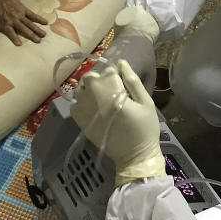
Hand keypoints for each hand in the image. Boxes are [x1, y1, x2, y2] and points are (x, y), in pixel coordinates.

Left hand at [0, 0, 47, 44]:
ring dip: (37, 29)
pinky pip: (33, 15)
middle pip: (24, 29)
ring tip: (44, 35)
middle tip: (38, 41)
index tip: (19, 45)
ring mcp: (20, 15)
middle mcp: (14, 20)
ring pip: (30, 23)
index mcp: (5, 24)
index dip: (15, 39)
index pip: (11, 33)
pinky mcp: (24, 9)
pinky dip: (39, 19)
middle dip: (31, 35)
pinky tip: (46, 22)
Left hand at [71, 60, 164, 184]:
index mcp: (113, 90)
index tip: (124, 84)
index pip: (110, 70)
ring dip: (90, 89)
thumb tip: (121, 63)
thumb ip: (133, 81)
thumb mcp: (146, 102)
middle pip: (91, 77)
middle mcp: (94, 96)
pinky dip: (81, 102)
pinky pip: (74, 104)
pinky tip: (93, 109)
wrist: (134, 156)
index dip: (117, 74)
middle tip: (113, 91)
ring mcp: (84, 109)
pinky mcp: (79, 120)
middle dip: (101, 80)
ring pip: (80, 88)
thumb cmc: (144, 129)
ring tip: (102, 99)